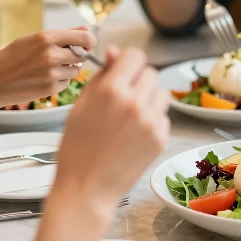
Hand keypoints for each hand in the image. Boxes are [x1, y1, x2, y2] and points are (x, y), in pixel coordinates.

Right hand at [0, 27, 95, 109]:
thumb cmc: (10, 59)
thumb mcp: (32, 40)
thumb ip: (62, 34)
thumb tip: (86, 27)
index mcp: (46, 37)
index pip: (84, 37)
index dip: (89, 41)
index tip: (86, 44)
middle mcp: (51, 54)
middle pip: (82, 55)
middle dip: (77, 56)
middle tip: (61, 57)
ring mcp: (52, 73)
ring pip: (76, 70)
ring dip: (67, 69)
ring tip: (46, 68)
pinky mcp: (51, 88)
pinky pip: (66, 83)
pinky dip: (59, 81)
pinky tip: (42, 79)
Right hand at [52, 46, 170, 213]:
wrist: (87, 189)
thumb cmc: (77, 148)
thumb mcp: (80, 106)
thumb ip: (101, 76)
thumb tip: (115, 52)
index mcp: (111, 90)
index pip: (135, 55)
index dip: (127, 62)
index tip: (123, 71)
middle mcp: (134, 103)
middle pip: (150, 73)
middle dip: (138, 81)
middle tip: (122, 99)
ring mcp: (151, 121)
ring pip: (161, 93)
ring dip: (149, 99)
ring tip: (129, 117)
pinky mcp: (161, 138)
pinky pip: (164, 116)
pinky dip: (153, 120)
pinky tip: (134, 134)